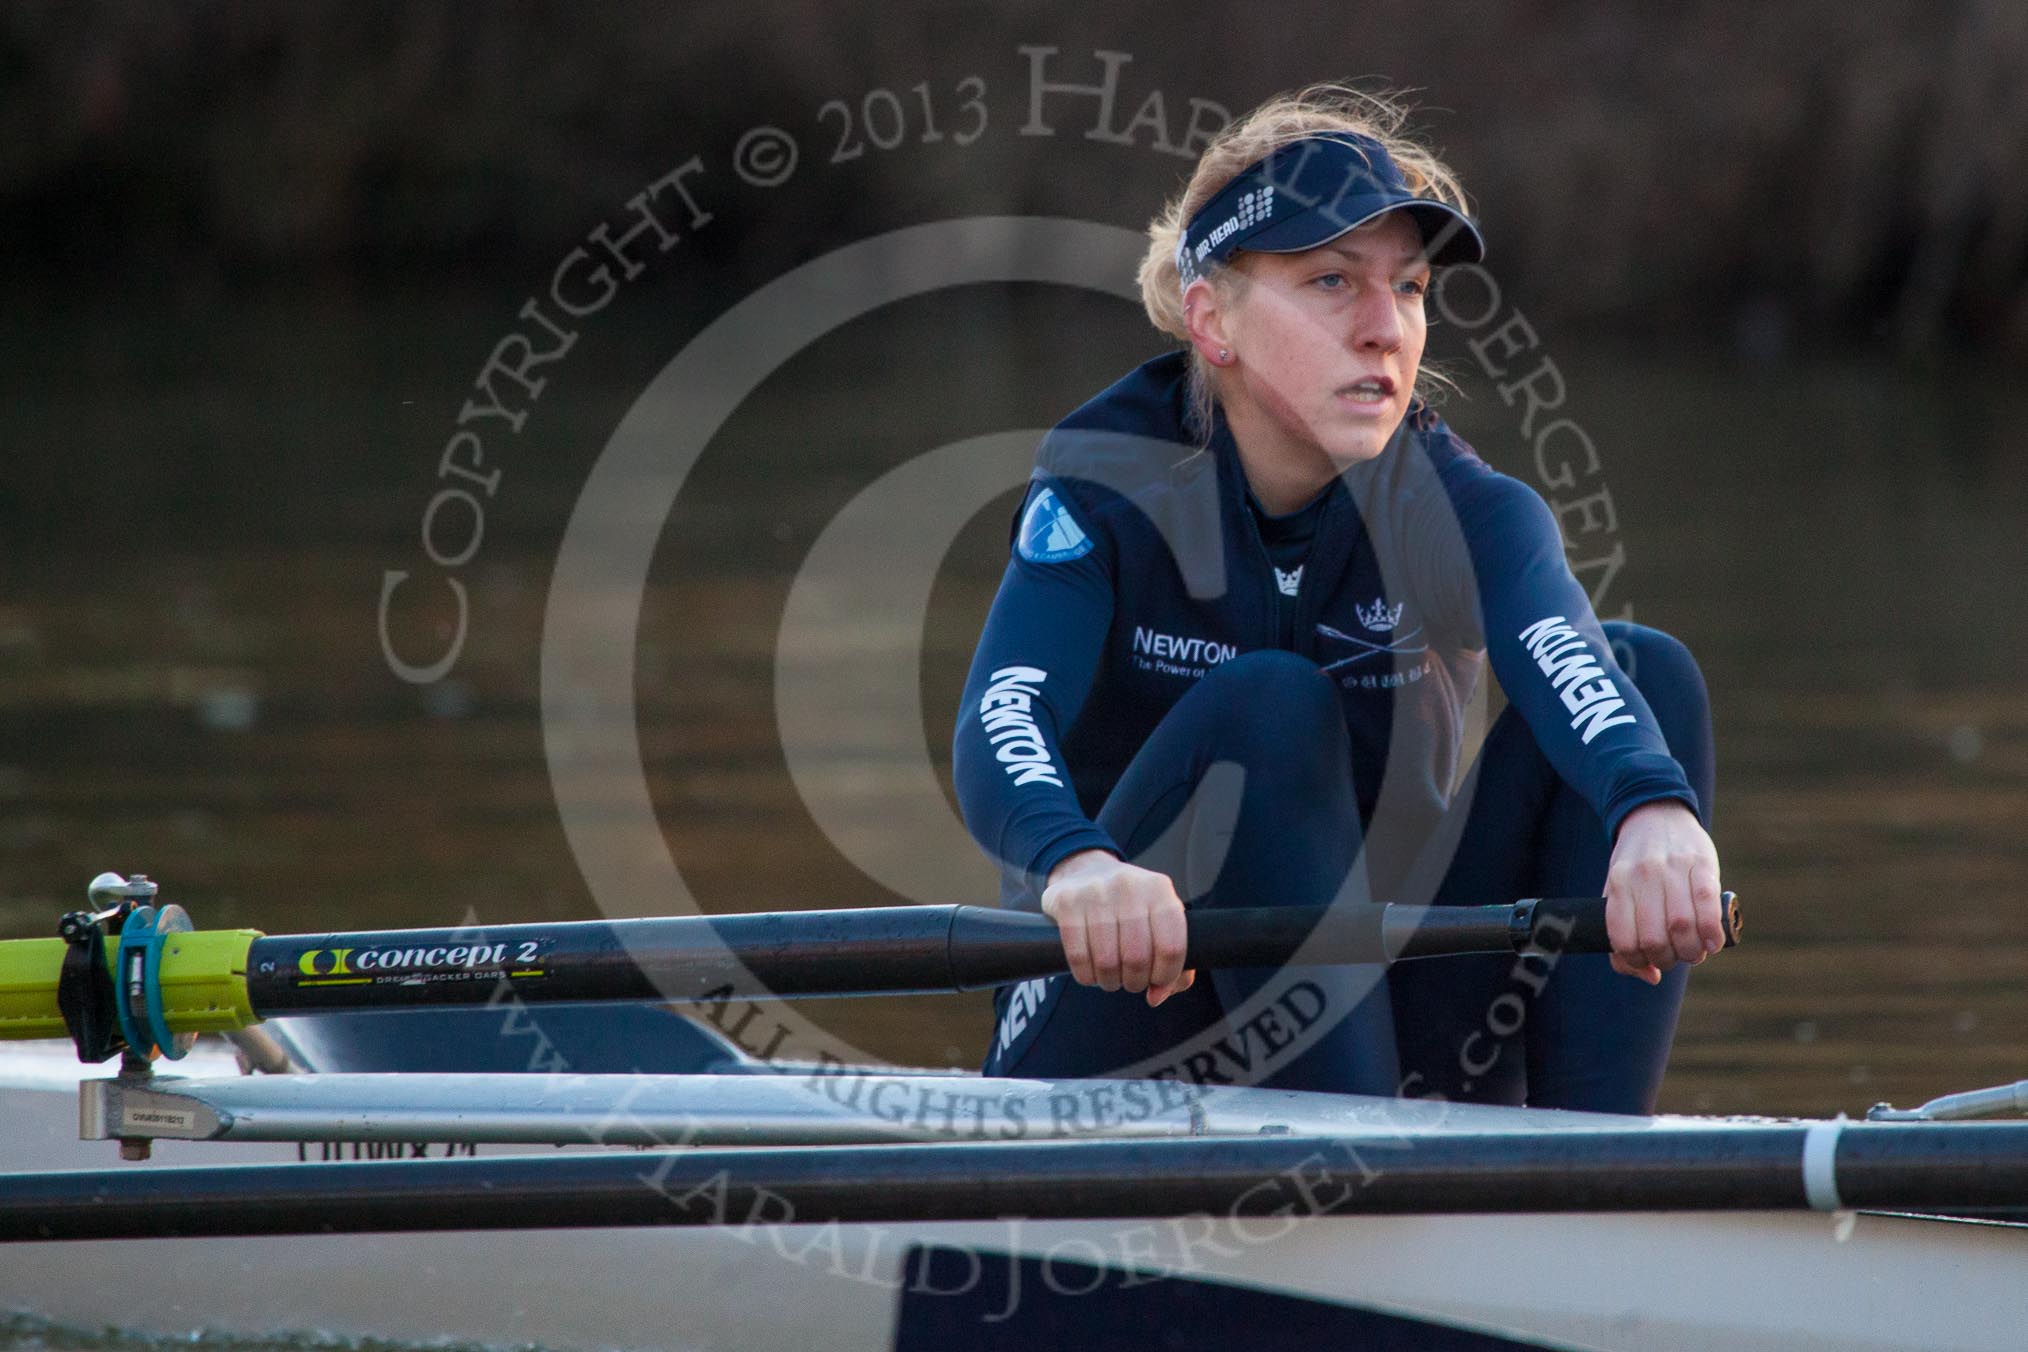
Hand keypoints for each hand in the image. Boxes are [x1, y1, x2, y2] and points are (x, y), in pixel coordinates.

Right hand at [1041, 850, 1196, 1006]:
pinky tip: (1091, 972)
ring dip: (1110, 982)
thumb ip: (1173, 963)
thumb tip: (1157, 996)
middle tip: (1131, 981)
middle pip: (1137, 958)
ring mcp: (1095, 891)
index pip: (1171, 947)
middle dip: (1135, 982)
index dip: (1165, 976)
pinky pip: (1078, 958)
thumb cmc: (1130, 906)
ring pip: (1106, 962)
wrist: (1085, 871)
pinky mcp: (1066, 901)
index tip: (1157, 981)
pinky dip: (1086, 976)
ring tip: (1111, 977)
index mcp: (1159, 889)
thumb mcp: (1159, 921)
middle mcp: (1128, 885)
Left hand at [1605, 800, 1724, 984]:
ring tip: (1695, 953)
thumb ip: (1625, 933)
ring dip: (1692, 952)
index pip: (1623, 938)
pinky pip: (1708, 904)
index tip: (1649, 964)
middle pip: (1656, 937)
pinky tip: (1712, 943)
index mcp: (1617, 883)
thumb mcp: (1618, 890)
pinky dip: (1712, 933)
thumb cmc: (1636, 864)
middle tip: (1676, 958)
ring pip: (1683, 925)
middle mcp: (1642, 875)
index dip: (1637, 961)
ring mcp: (1672, 867)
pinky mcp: (1701, 862)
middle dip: (1668, 960)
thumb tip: (1649, 976)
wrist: (1655, 813)